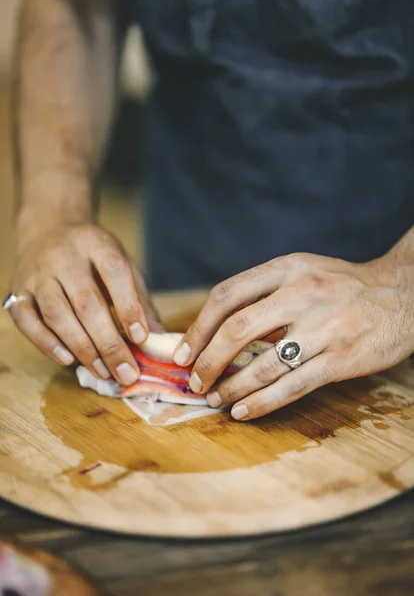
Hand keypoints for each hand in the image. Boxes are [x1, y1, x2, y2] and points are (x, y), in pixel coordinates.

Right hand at [10, 222, 162, 384]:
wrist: (48, 228)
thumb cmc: (93, 255)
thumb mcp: (122, 264)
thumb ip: (140, 299)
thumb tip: (160, 339)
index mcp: (97, 243)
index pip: (114, 272)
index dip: (128, 306)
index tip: (141, 337)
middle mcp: (65, 256)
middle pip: (87, 302)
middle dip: (109, 343)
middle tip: (126, 373)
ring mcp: (38, 273)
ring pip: (56, 314)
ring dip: (82, 348)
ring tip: (103, 372)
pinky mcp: (18, 290)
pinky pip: (27, 320)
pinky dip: (46, 343)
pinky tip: (68, 360)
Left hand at [174, 252, 413, 419]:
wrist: (404, 294)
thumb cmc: (344, 285)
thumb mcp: (304, 271)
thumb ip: (265, 292)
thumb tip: (218, 329)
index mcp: (286, 269)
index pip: (227, 294)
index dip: (198, 326)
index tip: (182, 351)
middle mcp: (301, 294)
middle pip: (236, 329)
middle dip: (207, 360)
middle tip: (193, 380)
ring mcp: (322, 327)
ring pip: (262, 364)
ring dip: (231, 386)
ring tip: (214, 398)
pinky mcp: (340, 359)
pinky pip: (291, 386)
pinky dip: (261, 402)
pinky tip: (242, 411)